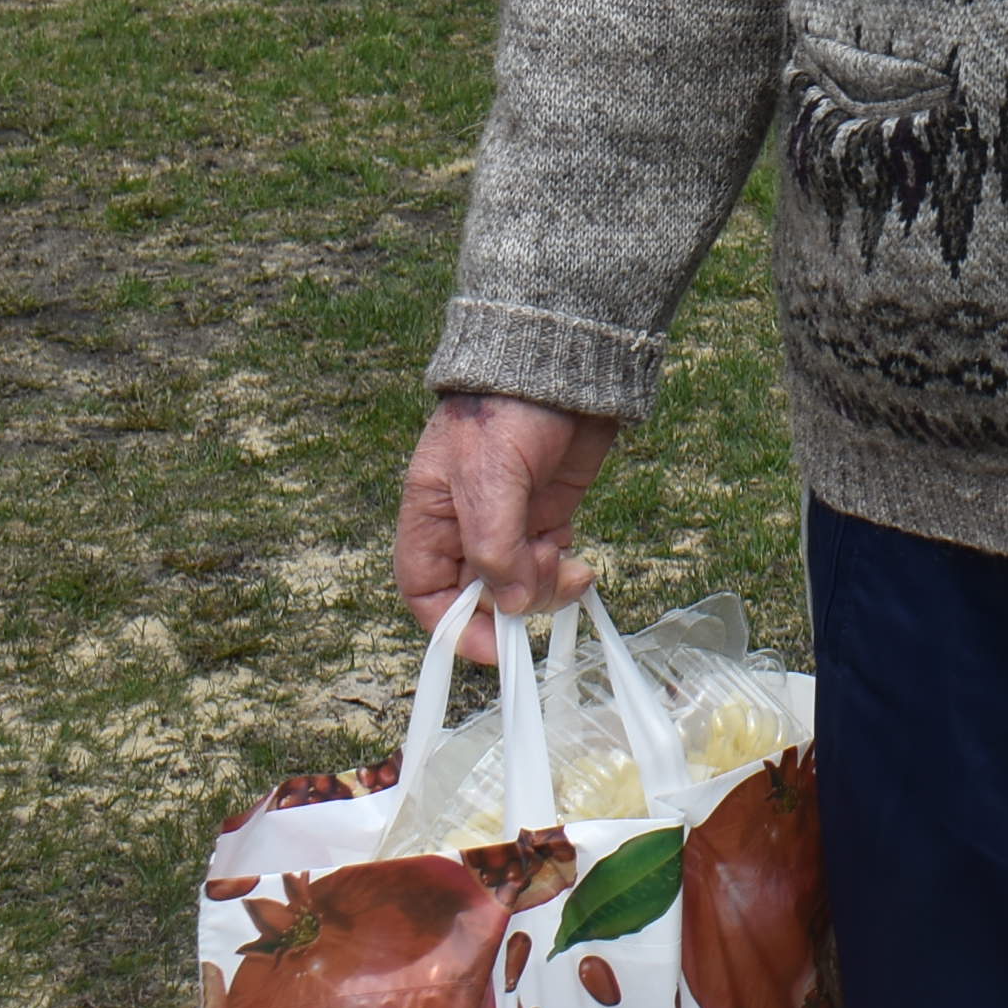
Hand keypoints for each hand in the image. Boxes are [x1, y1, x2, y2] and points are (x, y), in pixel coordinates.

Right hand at [396, 392, 618, 663]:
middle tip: (543, 586)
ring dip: (543, 592)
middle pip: (477, 595)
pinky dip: (564, 577)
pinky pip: (550, 566)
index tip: (493, 646)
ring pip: (518, 587)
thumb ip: (494, 546)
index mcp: (430, 515)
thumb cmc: (510, 405)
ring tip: (568, 566)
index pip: (426, 592)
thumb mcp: (489, 476)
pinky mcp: (549, 515)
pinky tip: (581, 566)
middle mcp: (466, 526)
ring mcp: (511, 521)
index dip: (453, 627)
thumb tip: (510, 604)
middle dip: (509, 606)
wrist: (566, 361)